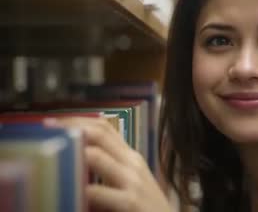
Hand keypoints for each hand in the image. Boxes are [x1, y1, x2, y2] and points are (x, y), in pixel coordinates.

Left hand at [44, 117, 171, 211]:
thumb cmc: (145, 207)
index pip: (105, 127)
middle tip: (47, 129)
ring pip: (96, 155)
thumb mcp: (130, 180)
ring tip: (50, 152)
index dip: (78, 120)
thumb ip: (109, 168)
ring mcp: (132, 181)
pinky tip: (66, 188)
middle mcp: (132, 163)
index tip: (54, 122)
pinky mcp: (129, 202)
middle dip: (70, 128)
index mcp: (130, 156)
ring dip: (70, 152)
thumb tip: (79, 158)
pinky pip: (97, 191)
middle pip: (99, 133)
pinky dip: (78, 188)